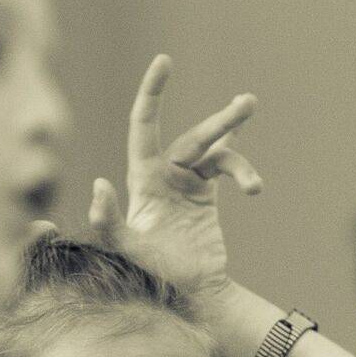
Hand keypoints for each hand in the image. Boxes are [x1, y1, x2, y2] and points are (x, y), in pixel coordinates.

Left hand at [87, 55, 262, 308]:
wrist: (189, 294)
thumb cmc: (154, 275)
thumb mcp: (127, 252)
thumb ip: (108, 222)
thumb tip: (100, 183)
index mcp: (143, 179)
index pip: (144, 125)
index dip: (152, 93)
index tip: (165, 62)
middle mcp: (163, 174)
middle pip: (193, 136)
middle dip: (220, 121)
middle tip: (248, 103)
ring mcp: (186, 182)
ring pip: (214, 150)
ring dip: (236, 143)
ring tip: (256, 141)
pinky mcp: (206, 193)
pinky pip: (227, 168)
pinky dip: (243, 172)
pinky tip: (254, 188)